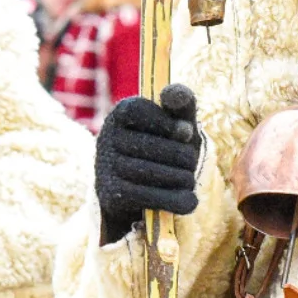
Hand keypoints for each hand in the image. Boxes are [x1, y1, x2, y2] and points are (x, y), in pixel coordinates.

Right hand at [95, 84, 201, 245]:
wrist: (139, 187)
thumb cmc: (163, 147)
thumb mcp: (174, 124)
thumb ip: (181, 105)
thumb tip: (179, 96)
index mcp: (120, 114)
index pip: (137, 111)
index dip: (165, 122)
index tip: (187, 132)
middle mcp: (106, 138)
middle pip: (148, 145)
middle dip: (180, 155)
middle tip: (192, 161)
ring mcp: (105, 167)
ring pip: (149, 173)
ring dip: (180, 178)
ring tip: (190, 179)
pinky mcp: (111, 194)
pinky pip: (146, 197)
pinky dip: (173, 200)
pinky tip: (190, 201)